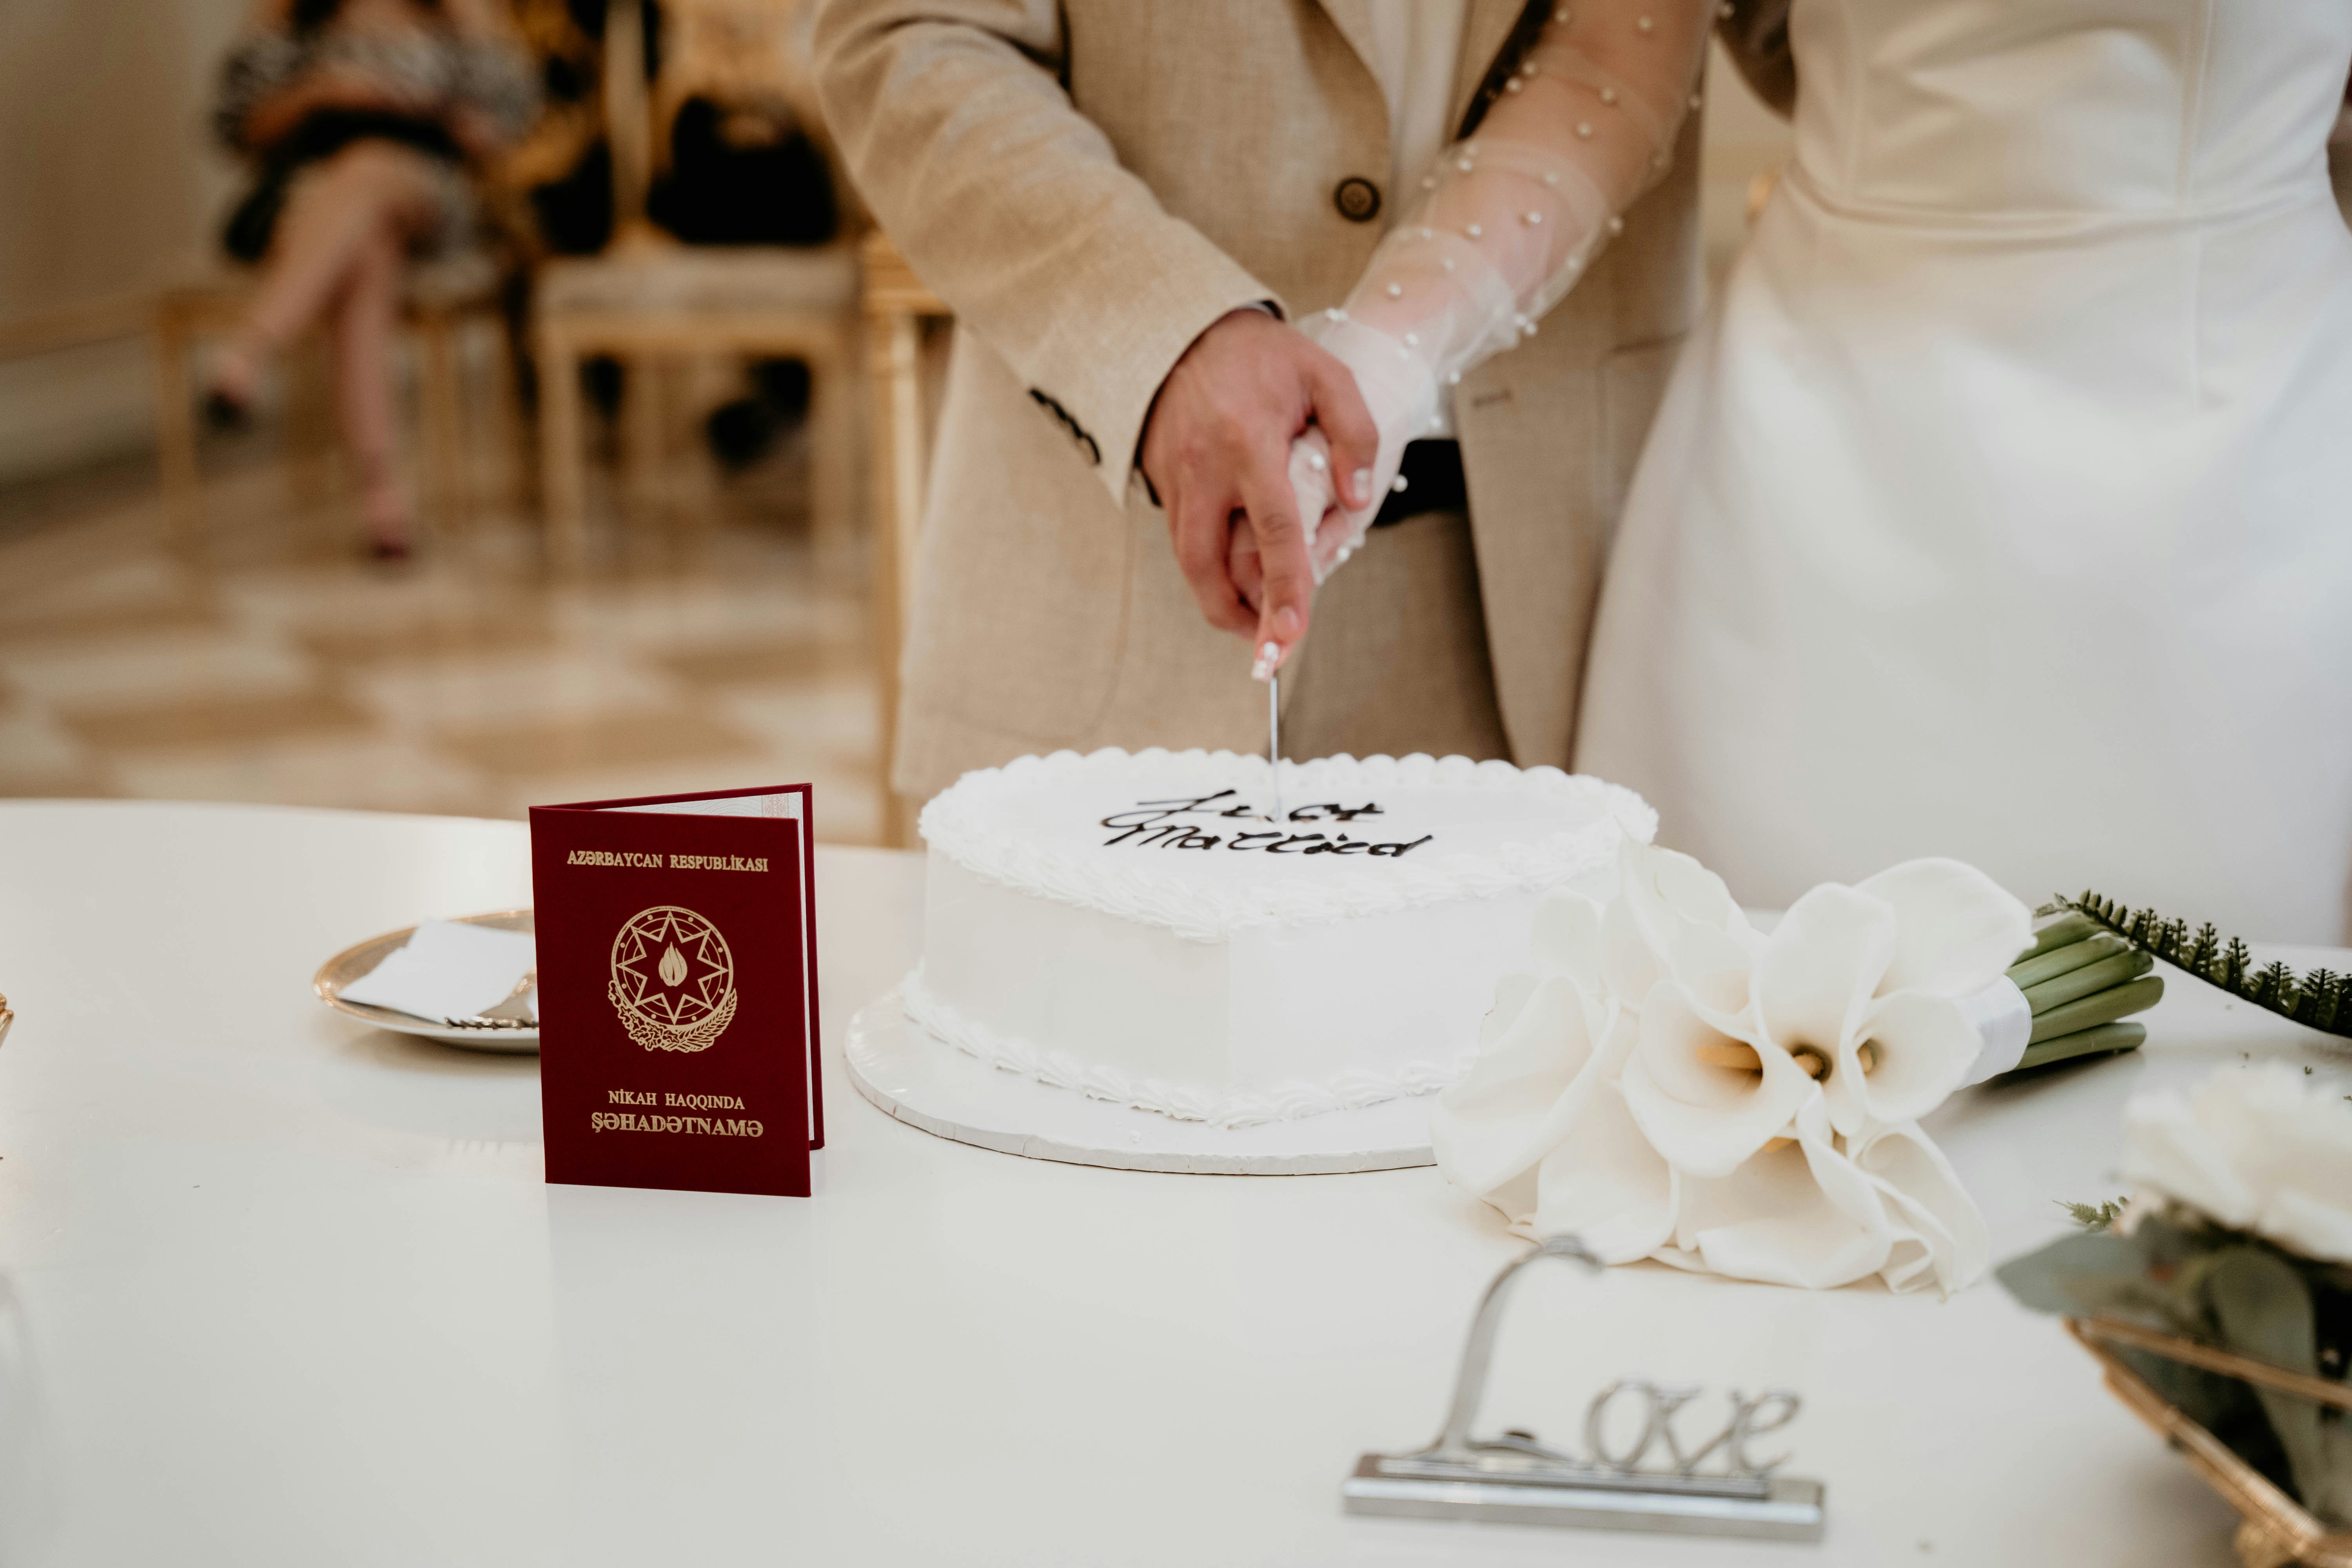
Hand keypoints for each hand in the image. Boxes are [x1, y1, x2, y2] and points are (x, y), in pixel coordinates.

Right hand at [1138, 308, 1376, 674]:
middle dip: (1237, 617)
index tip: (1290, 636)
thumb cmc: (1261, 354)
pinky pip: (1184, 538)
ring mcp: (1173, 477)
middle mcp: (1202, 468)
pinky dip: (1210, 565)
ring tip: (1257, 618)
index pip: (1272, 531)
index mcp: (1246, 441)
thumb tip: (1356, 500)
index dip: (1284, 588)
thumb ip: (1353, 434)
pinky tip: (1238, 570)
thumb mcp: (1324, 373)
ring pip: (1189, 562)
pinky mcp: (1159, 482)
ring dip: (1220, 599)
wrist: (1182, 326)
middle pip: (1208, 567)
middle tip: (1269, 646)